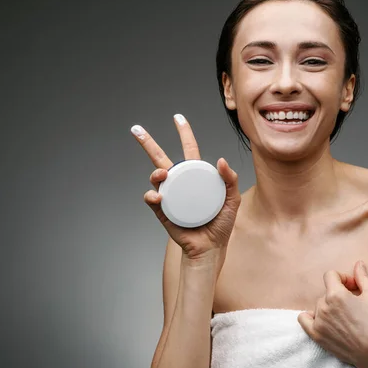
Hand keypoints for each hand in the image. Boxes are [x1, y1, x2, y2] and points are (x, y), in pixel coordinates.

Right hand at [131, 114, 241, 260]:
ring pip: (156, 178)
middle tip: (136, 130)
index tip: (177, 118)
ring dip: (156, 173)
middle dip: (147, 143)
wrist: (210, 248)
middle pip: (161, 158)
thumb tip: (220, 160)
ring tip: (161, 175)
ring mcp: (170, 197)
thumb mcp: (232, 200)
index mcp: (196, 177)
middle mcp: (180, 184)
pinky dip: (152, 196)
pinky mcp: (162, 212)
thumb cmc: (221, 224)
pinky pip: (152, 200)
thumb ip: (230, 180)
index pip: (189, 150)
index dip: (184, 133)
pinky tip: (157, 196)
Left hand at [297, 261, 367, 367]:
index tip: (353, 286)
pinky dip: (311, 316)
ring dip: (330, 306)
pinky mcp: (316, 335)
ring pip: (320, 305)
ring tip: (346, 316)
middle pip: (327, 292)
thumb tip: (358, 264)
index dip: (343, 278)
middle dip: (339, 294)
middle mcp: (323, 306)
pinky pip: (304, 319)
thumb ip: (362, 277)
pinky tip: (322, 318)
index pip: (331, 275)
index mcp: (335, 294)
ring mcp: (318, 321)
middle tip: (354, 304)